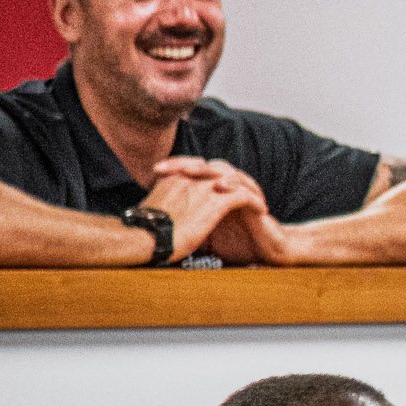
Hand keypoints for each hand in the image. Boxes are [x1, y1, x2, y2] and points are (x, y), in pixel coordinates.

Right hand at [139, 165, 255, 258]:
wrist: (145, 238)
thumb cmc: (144, 231)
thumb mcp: (152, 208)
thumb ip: (164, 202)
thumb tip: (165, 211)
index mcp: (173, 177)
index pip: (199, 167)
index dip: (215, 175)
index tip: (223, 185)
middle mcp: (189, 177)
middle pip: (221, 170)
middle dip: (236, 180)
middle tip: (247, 190)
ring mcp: (203, 188)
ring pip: (236, 181)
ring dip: (250, 190)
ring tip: (259, 200)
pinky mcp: (215, 203)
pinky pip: (243, 197)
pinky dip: (254, 202)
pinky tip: (262, 211)